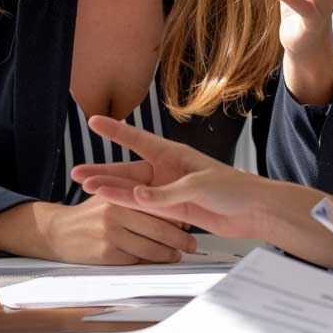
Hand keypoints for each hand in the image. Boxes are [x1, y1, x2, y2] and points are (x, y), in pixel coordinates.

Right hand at [44, 194, 197, 264]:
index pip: (156, 206)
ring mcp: (111, 233)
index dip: (175, 217)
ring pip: (150, 247)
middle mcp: (116, 211)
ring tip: (177, 255)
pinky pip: (136, 260)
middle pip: (157, 228)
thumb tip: (169, 207)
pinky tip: (157, 262)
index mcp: (120, 194)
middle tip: (192, 245)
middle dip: (178, 239)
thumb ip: (135, 199)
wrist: (56, 232)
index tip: (188, 223)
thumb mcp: (109, 196)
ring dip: (167, 254)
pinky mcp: (106, 253)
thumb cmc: (88, 215)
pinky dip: (149, 262)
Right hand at [72, 116, 266, 239]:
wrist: (255, 211)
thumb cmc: (235, 188)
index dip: (115, 132)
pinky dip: (129, 206)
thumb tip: (137, 197)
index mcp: (175, 154)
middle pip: (129, 170)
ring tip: (86, 189)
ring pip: (133, 190)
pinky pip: (145, 207)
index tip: (94, 121)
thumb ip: (166, 193)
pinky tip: (111, 204)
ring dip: (111, 190)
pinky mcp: (175, 211)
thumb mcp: (199, 186)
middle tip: (77, 173)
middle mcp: (169, 170)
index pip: (138, 140)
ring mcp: (170, 191)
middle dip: (103, 171)